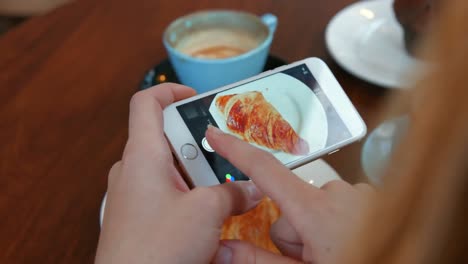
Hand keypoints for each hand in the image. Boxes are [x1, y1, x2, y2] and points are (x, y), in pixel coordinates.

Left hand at [95, 84, 263, 263]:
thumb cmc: (155, 250)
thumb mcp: (206, 213)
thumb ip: (232, 193)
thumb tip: (250, 189)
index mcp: (143, 155)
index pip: (147, 103)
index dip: (170, 91)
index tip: (195, 97)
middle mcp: (133, 170)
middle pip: (167, 138)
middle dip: (200, 146)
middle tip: (224, 157)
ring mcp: (132, 194)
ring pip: (170, 169)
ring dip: (197, 176)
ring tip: (221, 191)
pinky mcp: (137, 216)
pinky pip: (165, 193)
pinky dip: (187, 196)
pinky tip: (207, 216)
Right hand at [206, 126, 373, 263]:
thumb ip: (257, 260)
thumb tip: (222, 248)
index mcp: (317, 212)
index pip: (266, 171)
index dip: (237, 151)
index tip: (216, 135)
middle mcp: (340, 195)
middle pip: (291, 203)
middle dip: (293, 231)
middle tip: (309, 259)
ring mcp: (361, 196)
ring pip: (316, 206)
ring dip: (317, 229)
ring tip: (334, 254)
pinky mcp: (373, 200)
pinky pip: (340, 205)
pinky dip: (338, 224)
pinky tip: (350, 243)